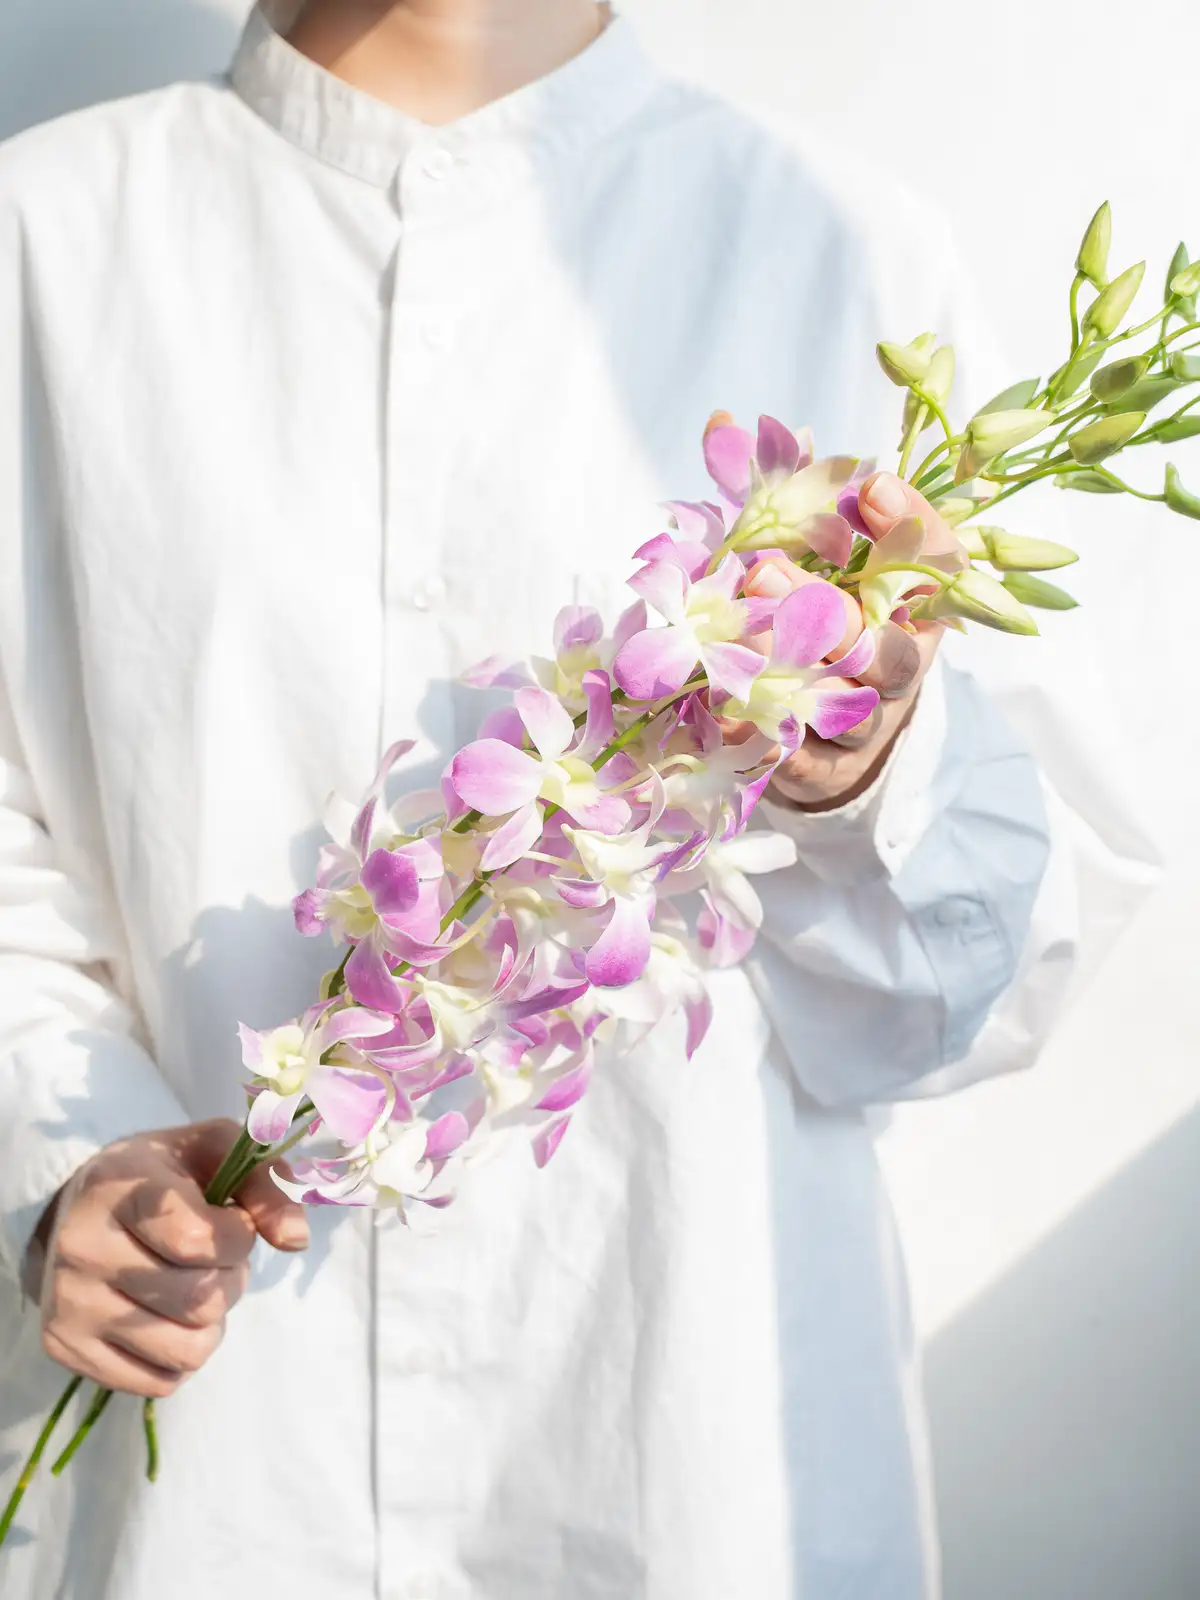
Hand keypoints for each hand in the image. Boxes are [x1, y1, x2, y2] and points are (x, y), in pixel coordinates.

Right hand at [34, 1118, 308, 1397]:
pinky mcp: (66, 1350)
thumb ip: (266, 1186)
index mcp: (117, 1190)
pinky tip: (167, 1317)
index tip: (231, 1220)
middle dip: (230, 1279)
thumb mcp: (214, 1151)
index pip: (198, 1242)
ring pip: (187, 1351)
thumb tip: (296, 1240)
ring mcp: (70, 1307)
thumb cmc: (159, 1176)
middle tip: (213, 1258)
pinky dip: (180, 1356)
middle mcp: (84, 1250)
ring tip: (194, 1288)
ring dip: (210, 1323)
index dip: (238, 1237)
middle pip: (201, 1301)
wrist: (76, 1210)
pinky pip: (160, 1382)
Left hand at [752, 471, 955, 810]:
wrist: (818, 739)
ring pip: (847, 707)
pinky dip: (764, 740)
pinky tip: (724, 714)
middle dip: (827, 612)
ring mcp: (869, 725)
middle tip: (759, 575)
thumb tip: (723, 423)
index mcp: (908, 605)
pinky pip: (803, 763)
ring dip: (790, 677)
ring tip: (732, 647)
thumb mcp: (800, 559)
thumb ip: (776, 496)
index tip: (869, 487)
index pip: (937, 561)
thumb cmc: (808, 626)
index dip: (912, 526)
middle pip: (887, 646)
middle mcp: (899, 665)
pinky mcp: (828, 774)